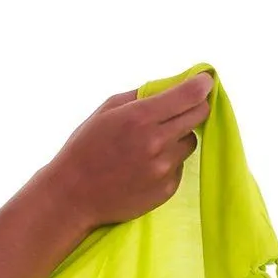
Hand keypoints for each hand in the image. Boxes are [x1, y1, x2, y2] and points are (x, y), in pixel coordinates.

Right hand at [46, 70, 214, 232]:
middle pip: (199, 115)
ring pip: (190, 142)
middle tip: (183, 108)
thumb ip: (141, 95)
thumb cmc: (85, 149)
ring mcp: (163, 168)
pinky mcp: (166, 189)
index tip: (205, 81)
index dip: (201, 84)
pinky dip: (169, 162)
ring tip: (152, 145)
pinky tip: (144, 167)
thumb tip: (173, 86)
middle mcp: (156, 142)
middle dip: (195, 107)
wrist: (73, 196)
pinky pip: (179, 166)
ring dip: (179, 138)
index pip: (190, 94)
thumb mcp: (106, 111)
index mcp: (139, 117)